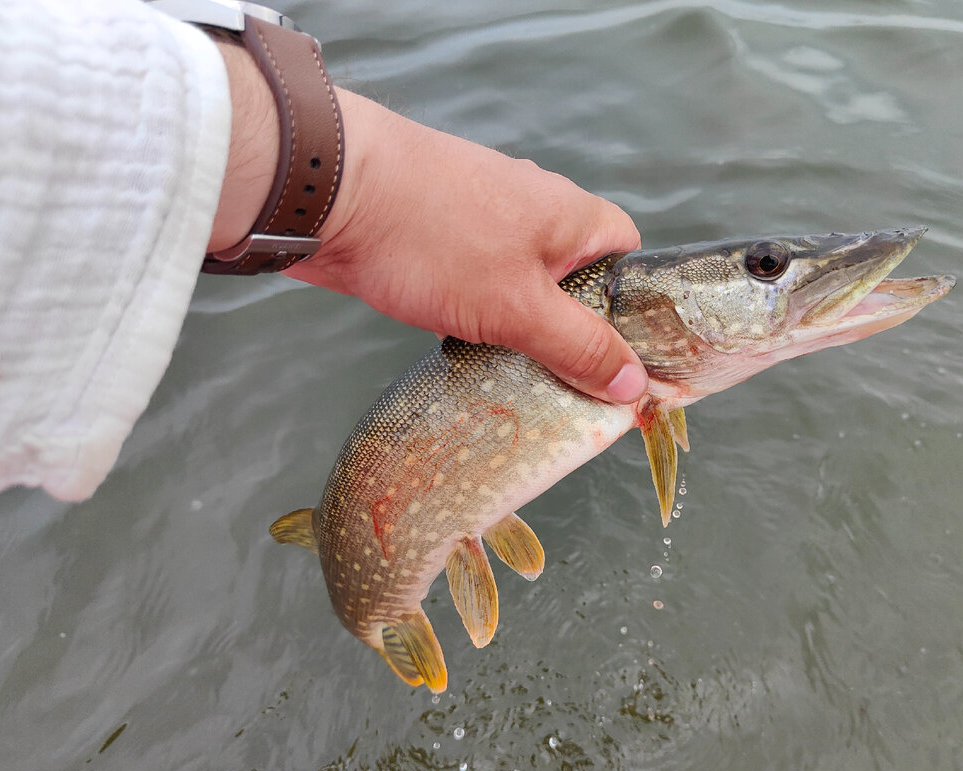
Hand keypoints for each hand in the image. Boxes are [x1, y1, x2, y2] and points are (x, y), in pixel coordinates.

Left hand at [208, 42, 647, 404]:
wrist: (328, 194)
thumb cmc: (435, 240)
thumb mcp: (520, 306)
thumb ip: (579, 345)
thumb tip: (634, 383)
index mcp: (569, 214)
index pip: (626, 251)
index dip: (631, 302)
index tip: (627, 354)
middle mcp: (531, 211)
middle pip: (573, 275)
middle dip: (572, 328)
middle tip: (572, 383)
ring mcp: (480, 223)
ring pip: (520, 285)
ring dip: (520, 327)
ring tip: (521, 379)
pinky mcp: (437, 241)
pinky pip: (476, 286)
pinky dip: (478, 318)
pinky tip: (467, 353)